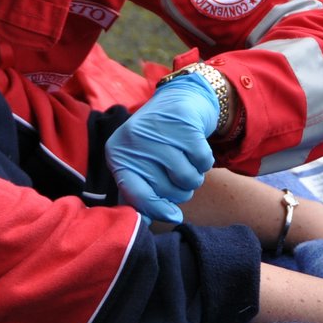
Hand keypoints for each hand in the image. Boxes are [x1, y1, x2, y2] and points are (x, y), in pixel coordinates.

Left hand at [105, 72, 219, 223]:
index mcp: (117, 155)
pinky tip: (195, 149)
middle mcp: (134, 141)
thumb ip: (140, 192)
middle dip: (179, 190)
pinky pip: (203, 162)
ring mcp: (159, 131)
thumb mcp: (140, 163)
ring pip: (188, 179)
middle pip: (167, 191)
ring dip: (194, 177)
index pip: (137, 195)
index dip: (157, 210)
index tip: (174, 216)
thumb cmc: (156, 142)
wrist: (177, 100)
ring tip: (187, 162)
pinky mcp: (184, 124)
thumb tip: (150, 222)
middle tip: (177, 175)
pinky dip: (205, 162)